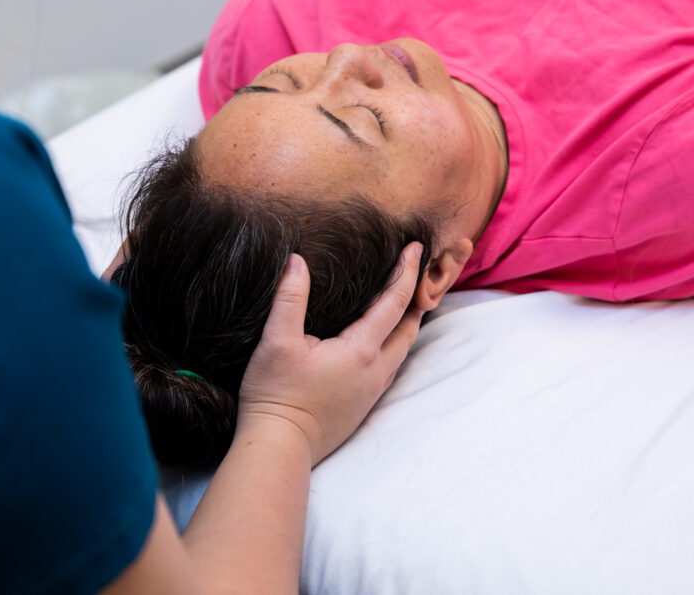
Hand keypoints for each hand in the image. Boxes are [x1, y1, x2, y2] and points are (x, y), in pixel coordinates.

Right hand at [237, 242, 424, 465]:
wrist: (280, 446)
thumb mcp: (277, 341)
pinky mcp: (364, 404)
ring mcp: (373, 389)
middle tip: (417, 270)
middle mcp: (376, 370)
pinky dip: (395, 343)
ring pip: (403, 348)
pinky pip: (391, 365)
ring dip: (408, 321)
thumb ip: (290, 298)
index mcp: (361, 350)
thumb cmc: (276, 394)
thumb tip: (297, 262)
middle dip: (416, 295)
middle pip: (410, 326)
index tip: (415, 247)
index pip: (395, 302)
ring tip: (404, 300)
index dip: (406, 271)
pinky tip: (381, 339)